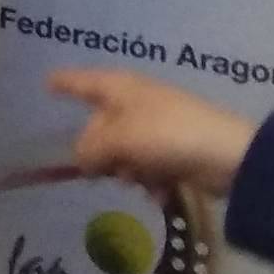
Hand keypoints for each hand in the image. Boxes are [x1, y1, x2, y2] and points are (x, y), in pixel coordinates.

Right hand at [49, 70, 258, 199]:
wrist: (228, 156)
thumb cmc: (167, 135)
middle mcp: (135, 103)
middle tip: (104, 171)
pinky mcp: (174, 150)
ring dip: (127, 171)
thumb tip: (81, 160)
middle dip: (101, 151)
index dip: (64, 82)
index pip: (82, 81)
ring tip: (142, 181)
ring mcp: (156, 127)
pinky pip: (147, 166)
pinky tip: (160, 191)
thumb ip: (90, 149)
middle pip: (100, 127)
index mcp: (120, 88)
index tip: (46, 84)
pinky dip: (150, 180)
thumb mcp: (119, 140)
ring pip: (123, 152)